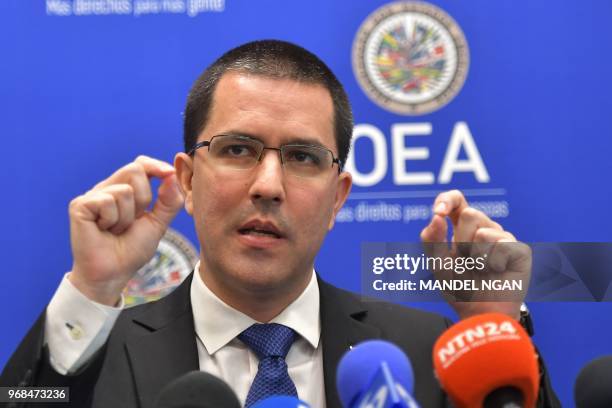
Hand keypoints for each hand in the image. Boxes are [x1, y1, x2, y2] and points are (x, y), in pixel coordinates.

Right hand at [68, 156, 183, 305]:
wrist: (113, 273)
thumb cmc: (132, 250)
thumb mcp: (158, 224)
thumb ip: (169, 201)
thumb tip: (173, 176)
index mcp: (126, 189)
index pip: (141, 164)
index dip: (155, 166)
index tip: (168, 174)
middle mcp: (108, 188)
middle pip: (135, 170)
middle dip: (144, 199)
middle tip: (133, 221)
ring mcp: (93, 196)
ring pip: (124, 190)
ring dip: (127, 217)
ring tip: (116, 230)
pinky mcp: (80, 205)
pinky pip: (107, 201)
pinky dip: (112, 220)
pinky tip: (103, 231)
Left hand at [420, 190, 530, 319]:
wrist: (479, 314)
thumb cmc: (459, 289)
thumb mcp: (438, 263)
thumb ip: (432, 239)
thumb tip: (436, 216)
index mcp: (463, 229)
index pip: (457, 201)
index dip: (448, 200)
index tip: (439, 212)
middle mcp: (485, 229)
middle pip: (470, 213)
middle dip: (461, 240)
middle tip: (465, 261)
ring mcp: (503, 239)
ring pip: (484, 230)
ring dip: (475, 255)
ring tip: (480, 269)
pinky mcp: (519, 251)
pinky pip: (502, 245)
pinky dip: (492, 263)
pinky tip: (496, 273)